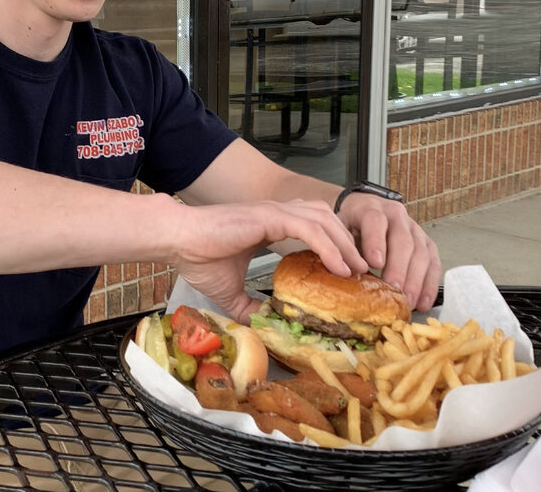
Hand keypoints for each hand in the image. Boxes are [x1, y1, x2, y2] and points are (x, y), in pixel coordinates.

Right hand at [166, 199, 369, 321]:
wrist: (177, 241)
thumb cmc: (197, 258)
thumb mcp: (229, 292)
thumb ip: (248, 307)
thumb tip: (262, 326)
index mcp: (270, 225)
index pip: (314, 228)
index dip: (334, 246)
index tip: (346, 273)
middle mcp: (277, 214)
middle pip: (327, 220)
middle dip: (349, 244)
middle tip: (362, 272)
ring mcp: (275, 212)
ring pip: (325, 220)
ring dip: (345, 244)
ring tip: (356, 270)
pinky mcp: (270, 217)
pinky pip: (310, 229)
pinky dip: (329, 246)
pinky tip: (340, 267)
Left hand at [336, 194, 440, 310]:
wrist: (365, 210)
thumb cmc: (350, 225)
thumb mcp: (339, 229)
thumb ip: (342, 246)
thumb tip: (346, 271)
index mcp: (371, 209)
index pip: (375, 221)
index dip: (375, 241)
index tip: (374, 263)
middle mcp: (396, 216)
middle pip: (402, 240)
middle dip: (399, 267)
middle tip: (395, 290)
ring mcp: (414, 229)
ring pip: (421, 252)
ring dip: (416, 279)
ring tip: (408, 301)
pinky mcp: (426, 243)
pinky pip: (433, 263)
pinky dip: (429, 284)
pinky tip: (423, 302)